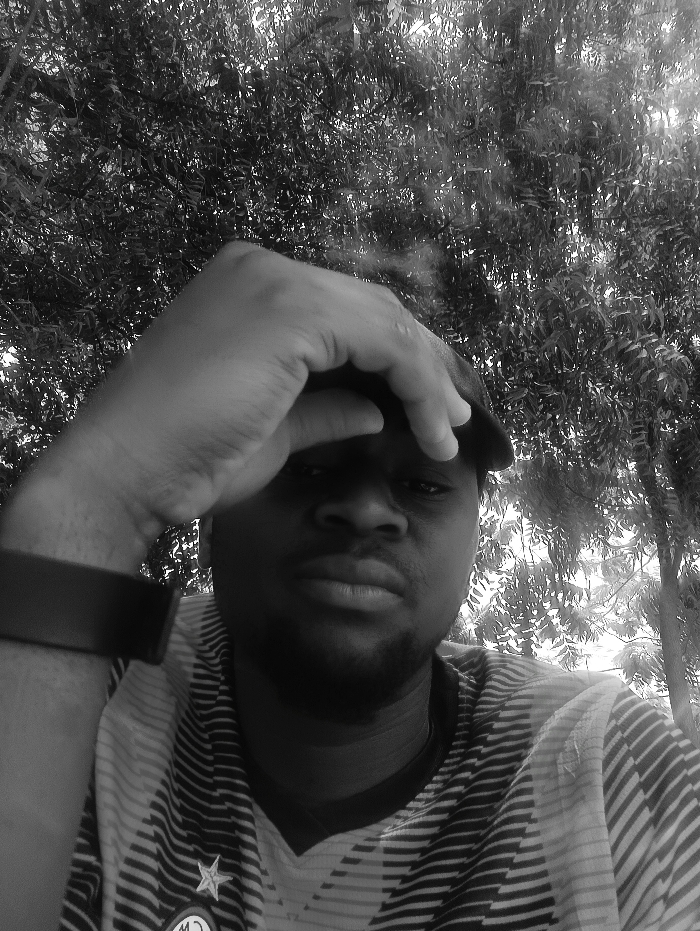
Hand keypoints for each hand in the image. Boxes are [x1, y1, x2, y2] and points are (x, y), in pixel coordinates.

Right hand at [32, 243, 471, 547]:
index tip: (432, 407)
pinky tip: (431, 427)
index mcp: (251, 287)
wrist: (127, 471)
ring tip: (449, 430)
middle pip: (374, 309)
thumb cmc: (188, 458)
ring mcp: (276, 281)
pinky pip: (383, 340)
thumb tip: (376, 409)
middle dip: (423, 365)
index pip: (347, 312)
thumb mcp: (274, 429)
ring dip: (427, 378)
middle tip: (453, 418)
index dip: (399, 357)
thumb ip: (327, 409)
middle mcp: (264, 270)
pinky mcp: (291, 309)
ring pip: (386, 321)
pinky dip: (417, 383)